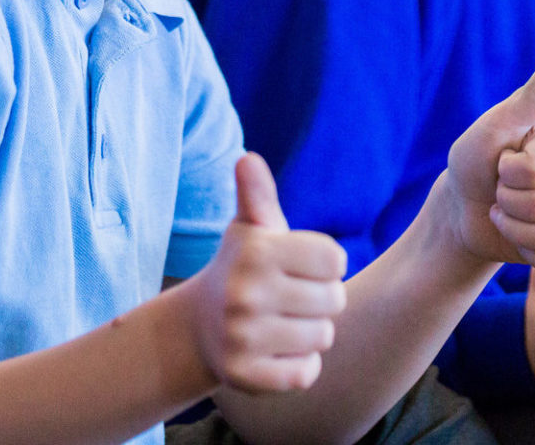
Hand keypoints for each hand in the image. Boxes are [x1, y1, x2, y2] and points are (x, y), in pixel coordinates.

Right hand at [192, 154, 347, 393]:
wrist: (199, 326)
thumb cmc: (242, 268)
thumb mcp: (251, 229)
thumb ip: (258, 195)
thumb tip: (247, 158)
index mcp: (256, 251)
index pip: (335, 259)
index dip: (325, 264)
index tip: (301, 267)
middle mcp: (245, 293)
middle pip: (335, 299)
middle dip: (322, 299)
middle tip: (291, 298)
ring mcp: (242, 337)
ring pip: (323, 337)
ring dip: (312, 333)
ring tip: (283, 324)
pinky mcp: (245, 376)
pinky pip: (306, 374)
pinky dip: (301, 366)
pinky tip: (278, 352)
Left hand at [441, 48, 534, 277]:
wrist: (465, 211)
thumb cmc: (476, 163)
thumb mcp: (494, 128)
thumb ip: (531, 98)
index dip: (506, 174)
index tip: (501, 163)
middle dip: (507, 205)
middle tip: (502, 193)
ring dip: (515, 231)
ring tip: (509, 214)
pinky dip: (532, 256)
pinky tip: (524, 239)